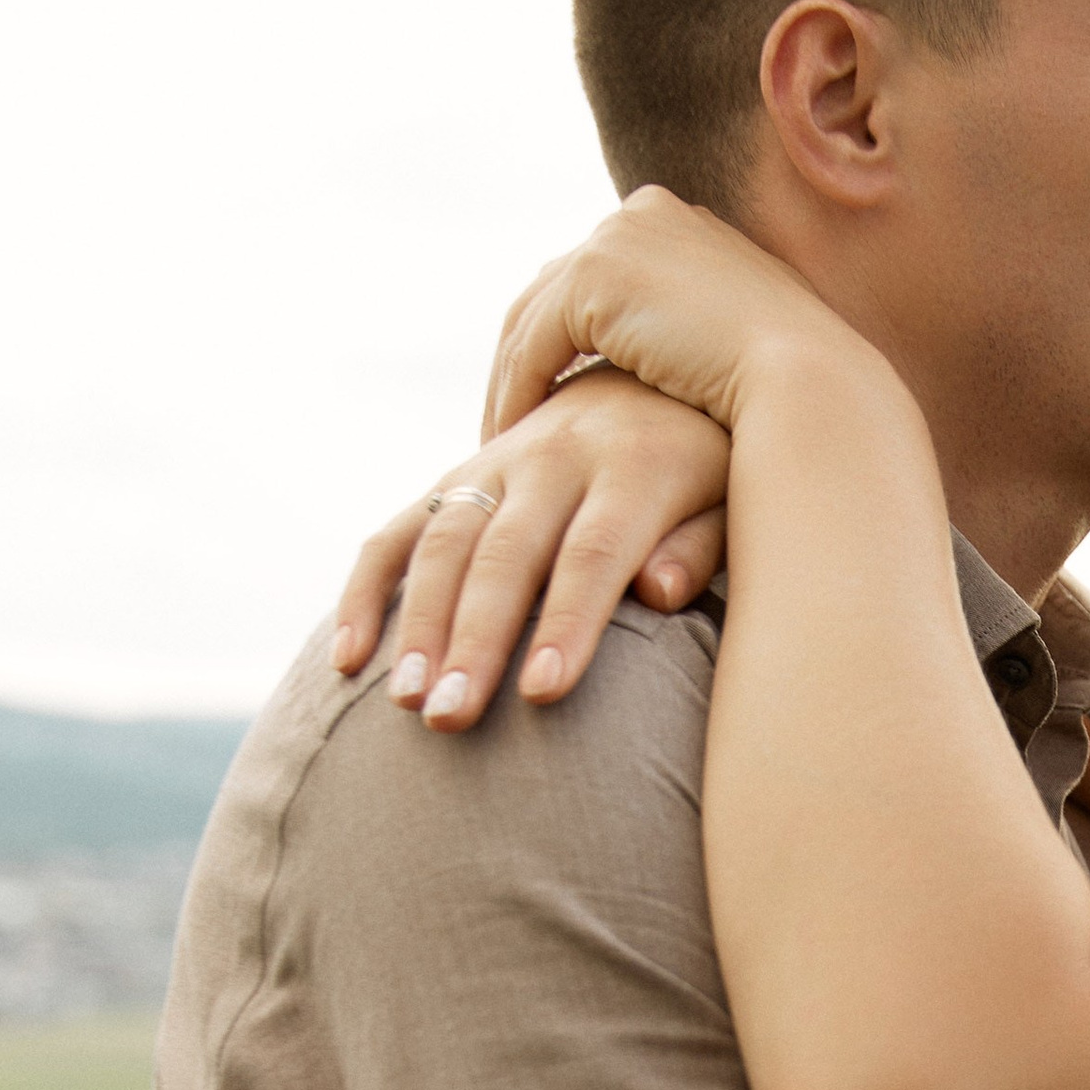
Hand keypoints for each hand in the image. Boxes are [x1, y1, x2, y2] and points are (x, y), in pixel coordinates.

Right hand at [330, 368, 728, 730]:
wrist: (667, 372)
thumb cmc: (718, 464)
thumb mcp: (738, 492)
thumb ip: (703, 543)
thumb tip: (660, 593)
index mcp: (636, 465)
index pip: (594, 552)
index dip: (568, 622)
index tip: (542, 693)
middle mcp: (558, 456)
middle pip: (507, 555)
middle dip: (476, 639)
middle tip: (451, 716)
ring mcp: (498, 462)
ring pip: (444, 543)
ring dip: (416, 625)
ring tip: (403, 701)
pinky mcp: (460, 477)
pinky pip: (399, 532)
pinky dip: (367, 594)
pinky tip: (350, 661)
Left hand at [481, 188, 866, 441]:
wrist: (808, 384)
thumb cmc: (790, 386)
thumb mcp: (736, 343)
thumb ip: (693, 336)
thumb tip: (670, 370)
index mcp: (676, 222)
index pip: (596, 279)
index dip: (566, 340)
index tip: (556, 399)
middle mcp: (641, 214)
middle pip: (553, 291)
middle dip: (527, 358)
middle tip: (511, 423)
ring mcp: (615, 238)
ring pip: (532, 318)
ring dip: (511, 382)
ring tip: (505, 443)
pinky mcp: (593, 277)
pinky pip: (532, 345)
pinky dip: (518, 393)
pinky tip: (517, 442)